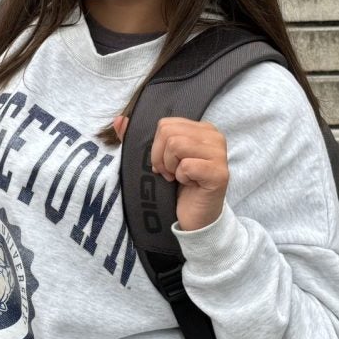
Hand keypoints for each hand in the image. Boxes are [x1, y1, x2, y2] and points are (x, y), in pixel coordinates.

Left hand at [114, 115, 228, 230]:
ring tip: (178, 178)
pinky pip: (187, 166)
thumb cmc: (177, 187)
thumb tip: (118, 120)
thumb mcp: (157, 159)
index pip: (165, 124)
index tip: (164, 165)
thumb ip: (137, 139)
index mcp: (201, 129)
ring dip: (171, 167)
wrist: (195, 218)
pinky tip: (190, 185)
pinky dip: (181, 178)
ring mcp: (219, 154)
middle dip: (161, 157)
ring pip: (176, 145)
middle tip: (170, 174)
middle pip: (168, 133)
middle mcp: (214, 136)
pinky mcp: (219, 173)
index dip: (157, 147)